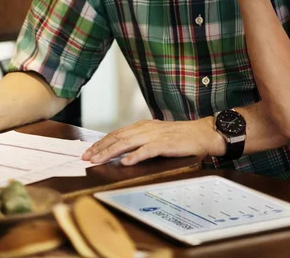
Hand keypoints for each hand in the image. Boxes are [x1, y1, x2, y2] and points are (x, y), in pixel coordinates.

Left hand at [81, 118, 223, 165]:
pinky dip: (135, 156)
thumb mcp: (158, 136)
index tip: (88, 152)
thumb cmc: (182, 137)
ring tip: (98, 160)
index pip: (117, 133)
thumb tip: (123, 152)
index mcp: (144, 126)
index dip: (101, 143)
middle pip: (118, 137)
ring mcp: (156, 135)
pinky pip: (147, 150)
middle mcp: (147, 128)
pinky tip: (126, 162)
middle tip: (85, 157)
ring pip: (128, 143)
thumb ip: (142, 141)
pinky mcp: (165, 143)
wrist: (203, 133)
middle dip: (100, 148)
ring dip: (111, 152)